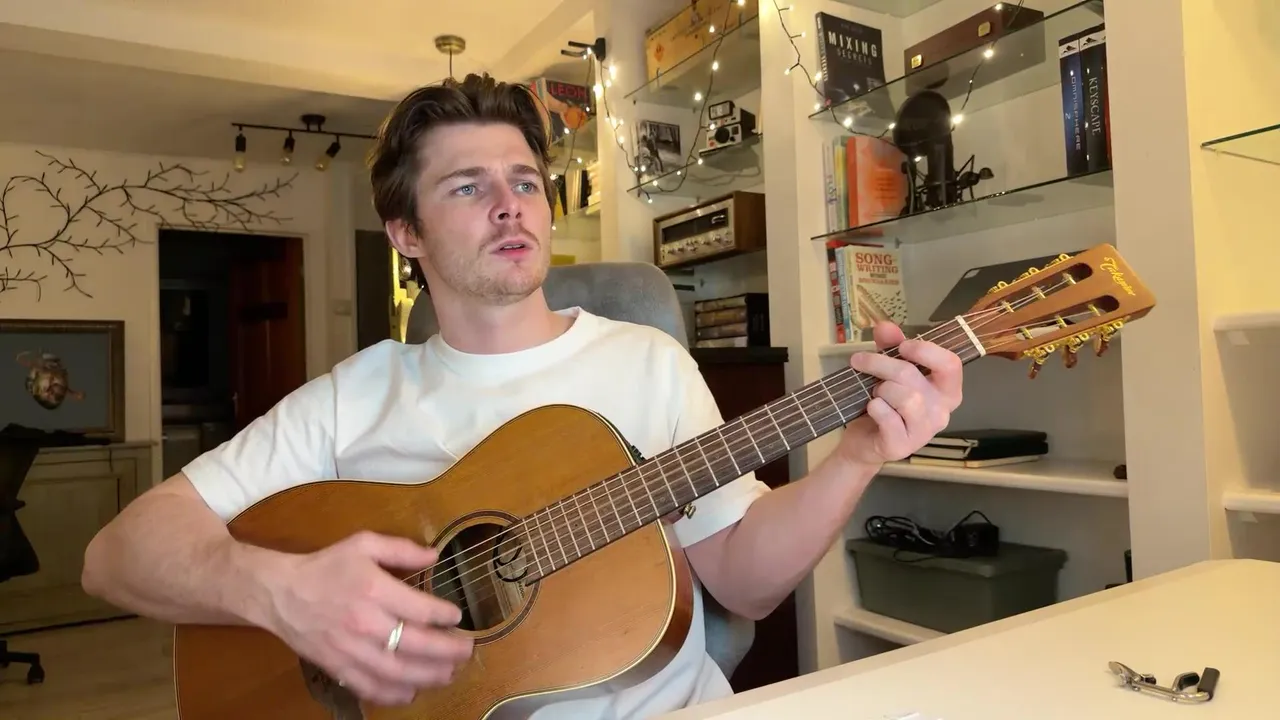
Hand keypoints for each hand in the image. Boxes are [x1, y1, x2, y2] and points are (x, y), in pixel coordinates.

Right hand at [261, 530, 473, 705]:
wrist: (281, 593)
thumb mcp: (364, 544)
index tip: (457, 617)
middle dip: (447, 651)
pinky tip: (412, 692)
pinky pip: (369, 688)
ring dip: (428, 676)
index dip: (444, 616)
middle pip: (415, 645)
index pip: (420, 609)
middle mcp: (365, 622)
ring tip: (449, 674)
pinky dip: (393, 695)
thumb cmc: (326, 566)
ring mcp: (350, 649)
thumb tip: (434, 555)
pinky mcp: (338, 667)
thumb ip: (401, 549)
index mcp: (373, 589)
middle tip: (466, 651)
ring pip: (397, 671)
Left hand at [836, 321, 962, 467]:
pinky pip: (888, 417)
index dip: (926, 350)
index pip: (951, 364)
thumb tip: (885, 326)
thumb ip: (890, 346)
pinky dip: (875, 407)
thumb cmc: (884, 403)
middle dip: (882, 364)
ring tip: (875, 394)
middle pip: (914, 377)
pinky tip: (871, 408)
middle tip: (860, 361)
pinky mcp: (902, 446)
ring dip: (881, 389)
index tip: (901, 346)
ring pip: (905, 398)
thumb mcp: (887, 370)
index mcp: (946, 391)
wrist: (863, 441)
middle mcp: (941, 412)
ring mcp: (924, 432)